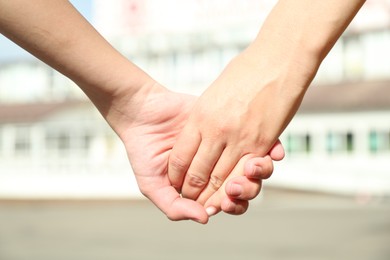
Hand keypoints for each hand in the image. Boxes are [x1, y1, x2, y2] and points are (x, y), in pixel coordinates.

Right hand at [112, 83, 281, 222]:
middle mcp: (219, 166)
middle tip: (234, 187)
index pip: (228, 201)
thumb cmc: (144, 151)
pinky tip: (271, 153)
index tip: (224, 203)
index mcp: (204, 184)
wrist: (142, 113)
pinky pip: (259, 139)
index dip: (232, 205)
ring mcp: (228, 146)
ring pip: (255, 165)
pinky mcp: (232, 126)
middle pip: (247, 185)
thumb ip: (174, 206)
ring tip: (249, 169)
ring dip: (259, 172)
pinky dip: (271, 149)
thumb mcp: (153, 185)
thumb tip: (205, 217)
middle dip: (246, 190)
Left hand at [168, 52, 296, 200]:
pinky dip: (237, 187)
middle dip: (191, 192)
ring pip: (221, 180)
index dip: (176, 173)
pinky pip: (246, 173)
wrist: (278, 59)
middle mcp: (216, 130)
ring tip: (209, 206)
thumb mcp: (215, 92)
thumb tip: (199, 131)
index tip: (175, 181)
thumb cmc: (246, 71)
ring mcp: (240, 138)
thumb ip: (205, 115)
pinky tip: (232, 195)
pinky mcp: (262, 143)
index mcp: (200, 115)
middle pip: (198, 173)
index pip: (180, 155)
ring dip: (214, 197)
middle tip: (190, 201)